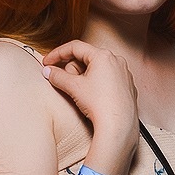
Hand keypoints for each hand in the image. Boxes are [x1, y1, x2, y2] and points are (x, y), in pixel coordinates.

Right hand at [41, 42, 138, 162]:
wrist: (118, 127)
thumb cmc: (100, 105)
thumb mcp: (74, 87)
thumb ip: (57, 76)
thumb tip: (48, 71)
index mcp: (103, 55)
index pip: (75, 47)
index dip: (57, 54)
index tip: (47, 62)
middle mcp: (116, 60)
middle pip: (85, 58)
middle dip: (72, 69)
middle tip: (66, 83)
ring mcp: (123, 73)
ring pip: (97, 68)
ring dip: (84, 77)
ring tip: (81, 93)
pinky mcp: (127, 86)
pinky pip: (107, 79)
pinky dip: (96, 84)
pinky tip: (93, 97)